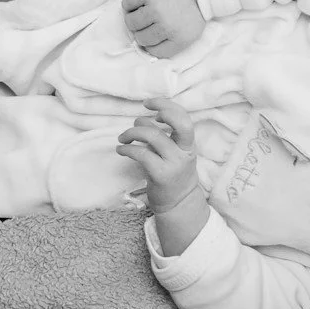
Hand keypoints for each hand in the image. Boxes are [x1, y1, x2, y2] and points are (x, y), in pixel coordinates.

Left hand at [118, 97, 206, 231]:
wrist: (178, 203)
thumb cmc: (173, 173)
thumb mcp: (176, 152)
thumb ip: (165, 136)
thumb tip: (142, 118)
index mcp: (188, 144)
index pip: (183, 117)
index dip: (166, 105)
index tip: (150, 105)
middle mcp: (184, 152)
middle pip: (172, 122)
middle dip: (152, 115)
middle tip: (136, 120)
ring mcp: (173, 163)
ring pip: (152, 136)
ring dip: (132, 132)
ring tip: (123, 137)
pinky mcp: (160, 175)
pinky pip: (141, 154)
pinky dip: (127, 148)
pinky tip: (121, 149)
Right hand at [122, 0, 205, 58]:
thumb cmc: (195, 7)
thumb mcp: (190, 33)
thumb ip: (171, 43)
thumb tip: (145, 47)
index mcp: (180, 40)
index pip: (154, 52)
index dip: (150, 44)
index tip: (151, 36)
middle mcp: (167, 27)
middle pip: (141, 38)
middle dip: (141, 32)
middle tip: (147, 23)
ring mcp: (156, 9)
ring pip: (131, 23)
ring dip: (133, 19)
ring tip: (141, 13)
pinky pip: (127, 4)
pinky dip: (129, 5)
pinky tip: (138, 3)